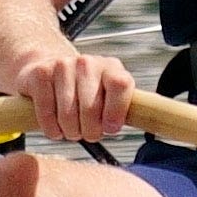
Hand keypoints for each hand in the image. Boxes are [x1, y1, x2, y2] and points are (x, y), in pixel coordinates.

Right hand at [6, 44, 141, 145]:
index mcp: (111, 68)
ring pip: (68, 114)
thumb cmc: (82, 92)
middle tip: (86, 133)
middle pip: (91, 108)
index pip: (120, 85)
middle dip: (88, 131)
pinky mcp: (40, 74)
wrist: (45, 69)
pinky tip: (54, 127)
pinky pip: (47, 113)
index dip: (116, 112)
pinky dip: (51, 128)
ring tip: (70, 129)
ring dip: (69, 131)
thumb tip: (156, 125)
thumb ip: (125, 110)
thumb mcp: (108, 97)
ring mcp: (62, 66)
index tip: (110, 128)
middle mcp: (87, 62)